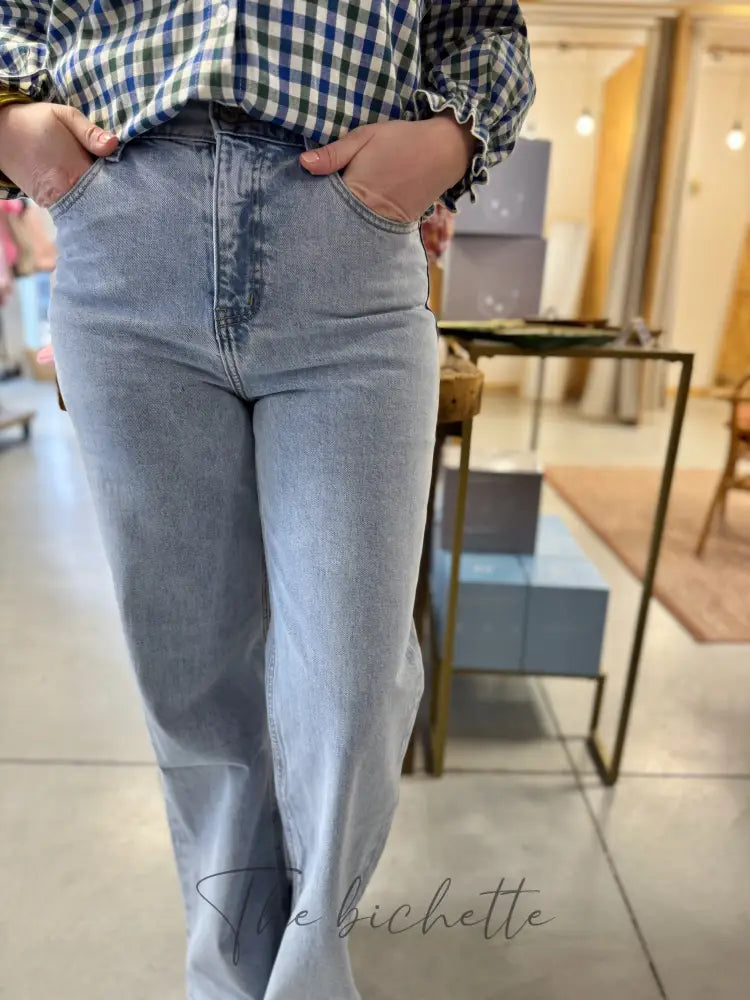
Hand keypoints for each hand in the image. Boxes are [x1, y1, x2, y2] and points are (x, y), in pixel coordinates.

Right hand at [0, 101, 118, 208]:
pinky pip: (74, 208)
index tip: (133, 176)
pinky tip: (92, 192)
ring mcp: (56, 201)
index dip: (124, 182)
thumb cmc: (35, 121)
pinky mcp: (48, 204)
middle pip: (102, 201)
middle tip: (126, 185)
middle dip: (114, 194)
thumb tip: (113, 144)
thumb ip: (90, 132)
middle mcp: (66, 192)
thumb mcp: (63, 116)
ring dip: (99, 199)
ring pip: (88, 207)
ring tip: (109, 188)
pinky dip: (85, 202)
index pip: (111, 186)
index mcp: (75, 170)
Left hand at [299, 110, 477, 223]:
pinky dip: (359, 229)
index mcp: (356, 191)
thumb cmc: (401, 140)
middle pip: (336, 224)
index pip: (322, 206)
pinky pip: (370, 233)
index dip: (309, 206)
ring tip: (324, 226)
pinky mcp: (396, 228)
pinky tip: (351, 224)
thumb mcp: (364, 137)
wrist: (444, 152)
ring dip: (340, 227)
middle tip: (305, 220)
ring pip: (353, 231)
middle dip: (323, 221)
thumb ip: (333, 154)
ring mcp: (383, 224)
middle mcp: (368, 213)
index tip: (296, 204)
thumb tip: (302, 163)